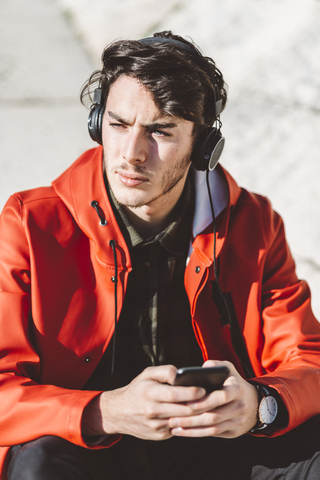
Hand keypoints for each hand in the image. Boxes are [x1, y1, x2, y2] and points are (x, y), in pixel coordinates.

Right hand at [82, 365, 205, 440]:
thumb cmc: (138, 389)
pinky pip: (179, 427)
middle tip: (215, 398)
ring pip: (183, 420)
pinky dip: (189, 421)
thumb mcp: (147, 373)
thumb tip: (181, 374)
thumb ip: (165, 371)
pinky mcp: (160, 435)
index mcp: (149, 393)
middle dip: (201, 404)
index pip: (174, 394)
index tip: (204, 388)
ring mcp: (156, 426)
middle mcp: (152, 411)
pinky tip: (198, 415)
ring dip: (198, 415)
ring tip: (211, 406)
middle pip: (183, 409)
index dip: (191, 392)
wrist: (119, 413)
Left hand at [168, 360, 258, 438]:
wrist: (255, 403)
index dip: (204, 401)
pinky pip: (214, 434)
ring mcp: (238, 422)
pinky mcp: (234, 432)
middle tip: (172, 418)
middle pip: (214, 416)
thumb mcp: (228, 369)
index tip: (188, 403)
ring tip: (173, 426)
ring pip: (213, 428)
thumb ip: (215, 365)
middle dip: (192, 418)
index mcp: (237, 389)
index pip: (222, 396)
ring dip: (191, 429)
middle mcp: (240, 407)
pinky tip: (182, 431)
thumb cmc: (234, 382)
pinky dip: (197, 433)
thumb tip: (201, 368)